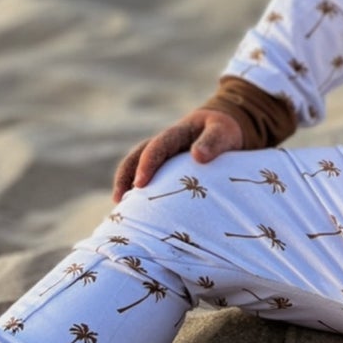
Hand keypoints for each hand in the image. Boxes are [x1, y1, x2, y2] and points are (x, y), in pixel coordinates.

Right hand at [112, 110, 243, 201]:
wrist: (220, 130)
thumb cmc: (223, 132)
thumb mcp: (222, 132)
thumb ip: (213, 142)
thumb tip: (197, 156)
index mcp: (176, 133)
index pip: (157, 147)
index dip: (147, 164)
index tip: (140, 184)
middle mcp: (162, 144)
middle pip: (135, 156)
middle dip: (125, 176)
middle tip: (119, 199)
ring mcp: (160, 157)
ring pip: (134, 167)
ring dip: (124, 185)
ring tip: (119, 209)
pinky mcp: (162, 169)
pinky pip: (145, 178)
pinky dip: (136, 192)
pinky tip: (134, 213)